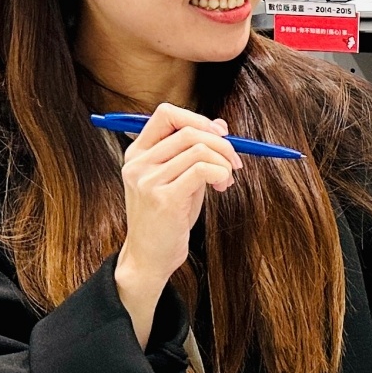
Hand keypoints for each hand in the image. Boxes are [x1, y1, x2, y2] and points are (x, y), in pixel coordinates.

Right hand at [118, 103, 242, 283]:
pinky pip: (202, 170)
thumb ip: (195, 152)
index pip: (165, 114)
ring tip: (226, 180)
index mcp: (138, 153)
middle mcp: (138, 163)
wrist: (150, 258)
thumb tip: (221, 125)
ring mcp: (148, 181)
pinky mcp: (163, 199)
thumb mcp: (180, 178)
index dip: (197, 118)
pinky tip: (221, 187)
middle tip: (234, 161)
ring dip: (223, 162)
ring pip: (198, 149)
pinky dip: (220, 173)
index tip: (219, 135)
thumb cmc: (168, 218)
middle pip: (188, 130)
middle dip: (221, 142)